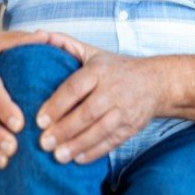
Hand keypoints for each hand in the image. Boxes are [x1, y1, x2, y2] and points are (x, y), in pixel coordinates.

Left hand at [34, 31, 164, 164]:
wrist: (155, 81)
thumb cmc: (115, 67)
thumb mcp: (92, 52)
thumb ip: (65, 44)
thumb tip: (38, 35)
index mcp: (99, 70)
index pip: (75, 88)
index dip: (57, 105)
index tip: (39, 120)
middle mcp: (113, 90)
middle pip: (87, 112)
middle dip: (64, 129)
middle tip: (44, 142)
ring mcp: (124, 110)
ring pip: (100, 130)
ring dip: (78, 144)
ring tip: (58, 156)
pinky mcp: (132, 126)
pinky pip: (113, 141)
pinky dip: (95, 152)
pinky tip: (78, 159)